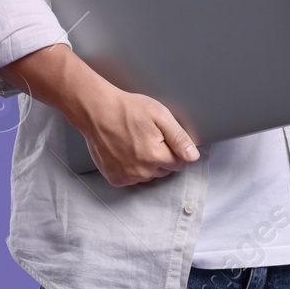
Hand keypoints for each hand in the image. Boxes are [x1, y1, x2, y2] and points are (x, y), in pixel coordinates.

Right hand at [77, 86, 200, 187]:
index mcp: (157, 156)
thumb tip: (193, 156)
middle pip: (164, 171)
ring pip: (148, 176)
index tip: (163, 138)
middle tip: (147, 137)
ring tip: (135, 143)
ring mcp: (127, 177)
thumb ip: (179, 138)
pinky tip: (125, 152)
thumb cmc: (128, 109)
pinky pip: (132, 179)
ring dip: (146, 164)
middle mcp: (143, 171)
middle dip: (160, 157)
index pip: (180, 163)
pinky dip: (131, 169)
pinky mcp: (115, 178)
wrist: (97, 111)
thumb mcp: (160, 116)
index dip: (174, 150)